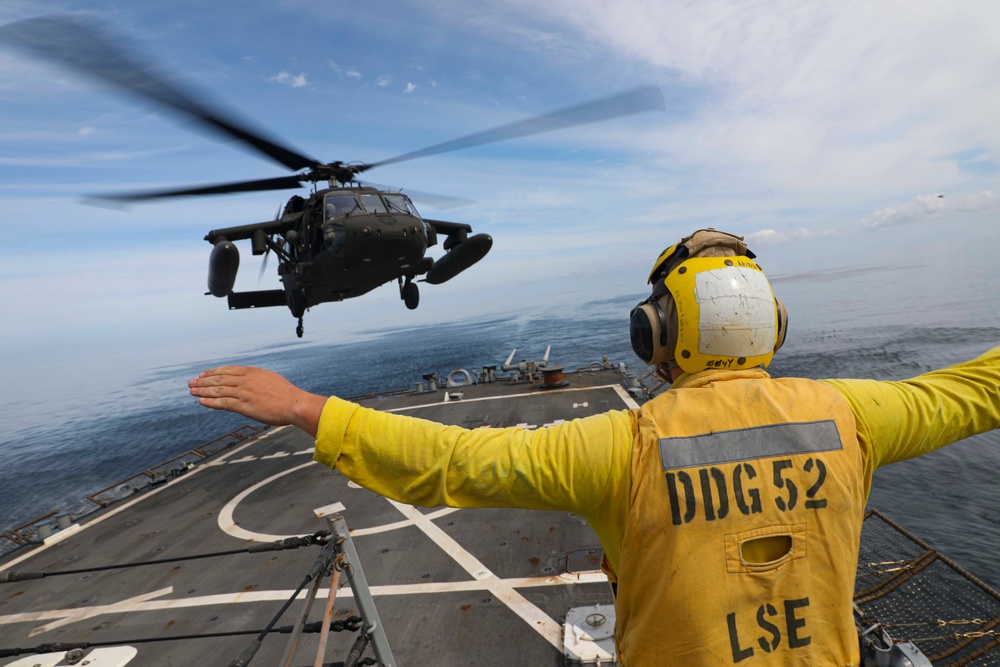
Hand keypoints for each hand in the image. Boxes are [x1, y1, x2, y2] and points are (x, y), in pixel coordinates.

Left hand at [188, 366, 325, 436]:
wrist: (295, 404)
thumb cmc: (287, 394)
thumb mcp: (271, 378)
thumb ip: (258, 375)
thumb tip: (250, 369)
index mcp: (253, 372)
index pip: (227, 370)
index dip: (213, 372)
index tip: (203, 374)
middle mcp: (246, 380)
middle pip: (219, 379)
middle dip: (203, 381)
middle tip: (191, 382)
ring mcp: (244, 392)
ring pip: (218, 390)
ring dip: (203, 390)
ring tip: (192, 391)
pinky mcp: (244, 405)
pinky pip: (223, 403)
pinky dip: (211, 402)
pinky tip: (201, 401)